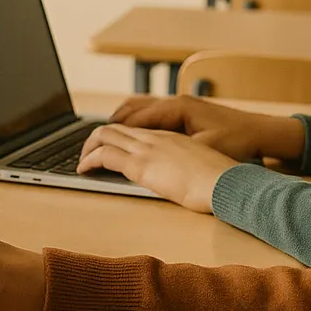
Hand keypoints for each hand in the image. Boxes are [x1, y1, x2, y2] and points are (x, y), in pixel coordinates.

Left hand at [78, 125, 237, 211]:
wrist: (229, 183)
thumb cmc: (222, 181)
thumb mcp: (200, 168)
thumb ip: (184, 167)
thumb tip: (181, 177)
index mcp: (170, 137)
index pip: (134, 129)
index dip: (117, 137)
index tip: (109, 148)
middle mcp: (155, 138)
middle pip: (114, 127)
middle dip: (95, 139)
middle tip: (88, 155)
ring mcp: (147, 149)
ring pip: (104, 135)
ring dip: (87, 148)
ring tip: (81, 162)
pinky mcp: (141, 165)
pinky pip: (105, 155)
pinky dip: (89, 160)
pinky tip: (83, 170)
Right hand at [109, 95, 305, 162]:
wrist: (265, 132)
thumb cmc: (239, 141)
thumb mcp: (205, 149)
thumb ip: (173, 151)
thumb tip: (144, 155)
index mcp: (177, 108)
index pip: (134, 119)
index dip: (113, 134)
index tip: (96, 147)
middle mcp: (175, 103)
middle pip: (131, 109)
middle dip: (110, 126)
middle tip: (92, 143)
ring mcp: (180, 105)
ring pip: (139, 108)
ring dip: (121, 122)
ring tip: (106, 138)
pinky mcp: (185, 112)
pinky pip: (150, 113)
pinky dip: (135, 123)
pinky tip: (133, 136)